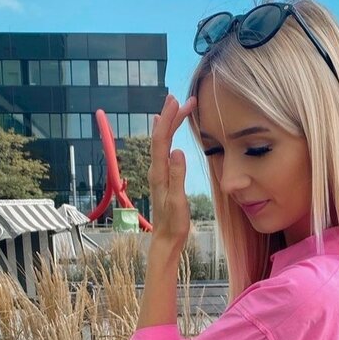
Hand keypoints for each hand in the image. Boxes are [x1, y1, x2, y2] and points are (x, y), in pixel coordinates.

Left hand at [148, 93, 195, 248]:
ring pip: (162, 142)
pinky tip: (165, 132)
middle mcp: (156, 170)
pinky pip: (163, 150)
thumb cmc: (173, 224)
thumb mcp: (178, 201)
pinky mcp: (163, 178)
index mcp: (159, 173)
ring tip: (175, 107)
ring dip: (169, 124)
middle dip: (170, 116)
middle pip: (161, 137)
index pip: (162, 140)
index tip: (177, 102)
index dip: (169, 119)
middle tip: (183, 99)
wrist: (165, 240)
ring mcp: (158, 174)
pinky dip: (166, 136)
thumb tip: (177, 150)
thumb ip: (177, 176)